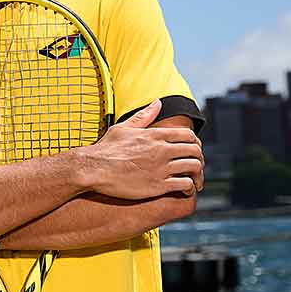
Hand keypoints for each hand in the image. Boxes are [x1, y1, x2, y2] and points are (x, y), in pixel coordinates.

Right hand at [73, 100, 203, 199]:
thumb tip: (158, 102)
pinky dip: (189, 187)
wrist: (92, 169)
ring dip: (197, 174)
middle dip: (198, 158)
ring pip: (193, 167)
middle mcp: (162, 150)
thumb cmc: (105, 149)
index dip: (195, 143)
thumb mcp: (124, 127)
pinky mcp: (157, 185)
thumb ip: (144, 116)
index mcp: (156, 135)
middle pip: (195, 151)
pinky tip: (184, 189)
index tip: (191, 151)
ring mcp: (161, 168)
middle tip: (195, 166)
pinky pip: (185, 184)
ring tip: (193, 180)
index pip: (189, 135)